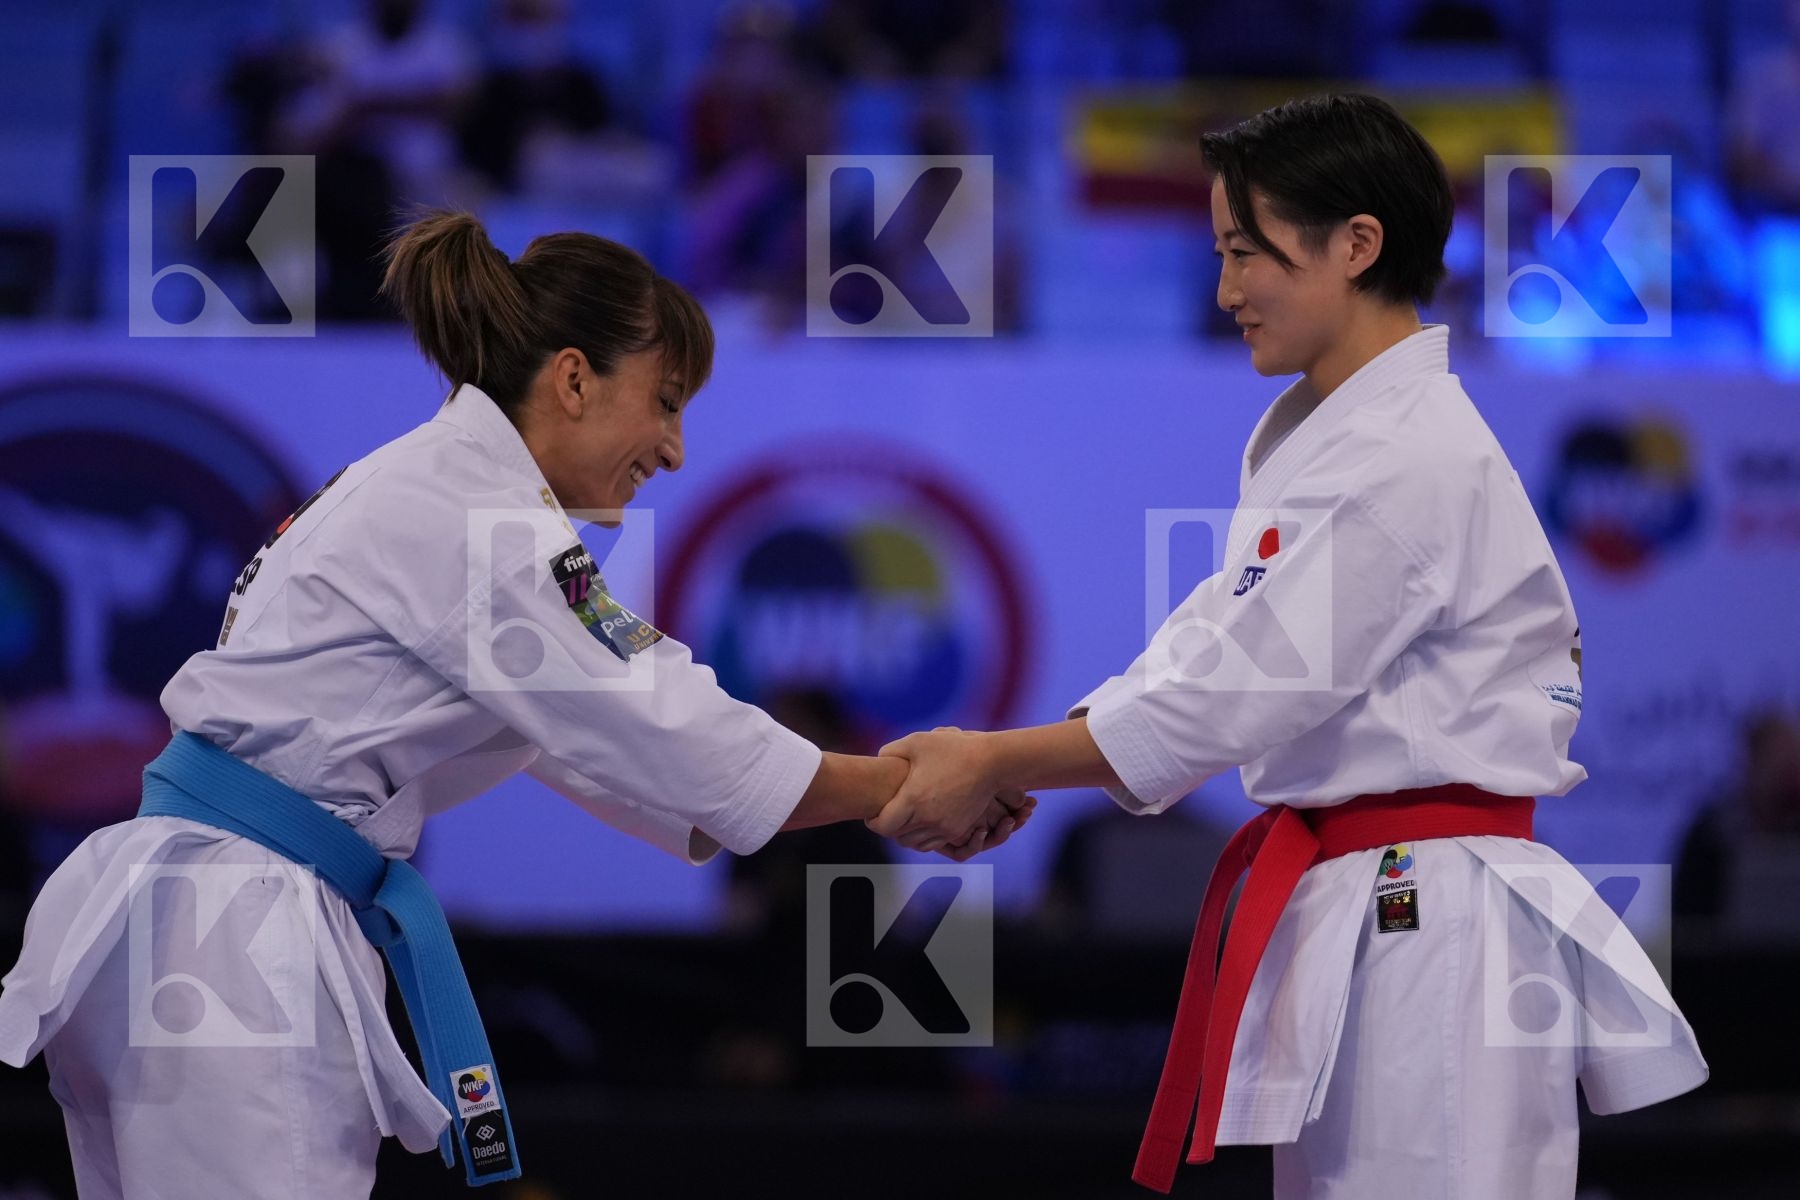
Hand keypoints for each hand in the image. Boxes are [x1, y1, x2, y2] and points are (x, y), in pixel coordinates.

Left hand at [867, 728, 1034, 857]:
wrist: (990, 763)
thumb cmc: (952, 749)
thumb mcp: (917, 742)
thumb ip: (891, 750)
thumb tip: (878, 759)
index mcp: (913, 800)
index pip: (883, 826)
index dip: (873, 822)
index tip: (870, 815)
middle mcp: (928, 819)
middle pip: (897, 836)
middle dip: (888, 828)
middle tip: (885, 816)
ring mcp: (944, 827)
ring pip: (915, 843)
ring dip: (906, 834)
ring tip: (903, 820)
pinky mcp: (957, 830)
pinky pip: (933, 843)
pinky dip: (924, 836)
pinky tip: (922, 821)